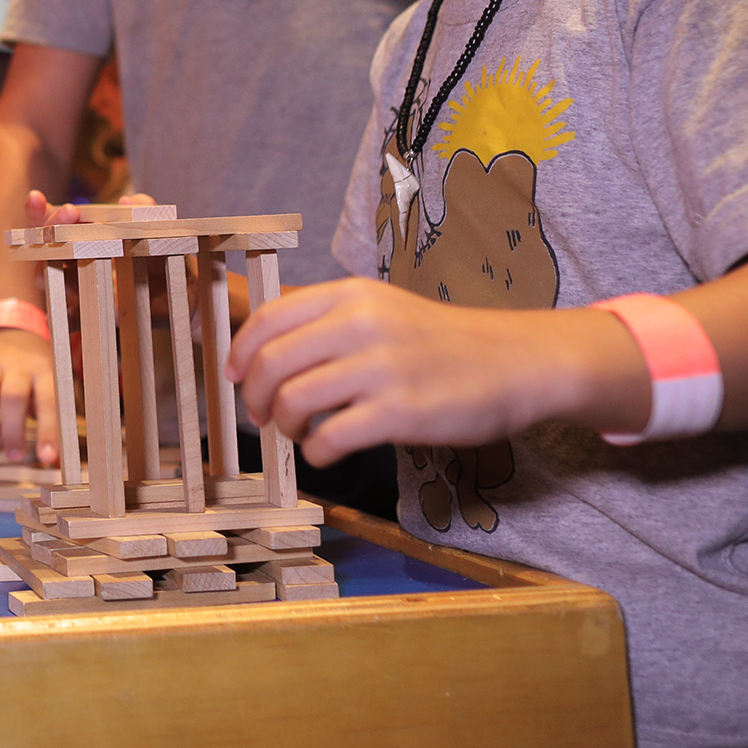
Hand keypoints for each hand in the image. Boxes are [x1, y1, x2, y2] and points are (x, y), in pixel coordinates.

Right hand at [0, 328, 57, 463]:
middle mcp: (16, 363)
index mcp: (43, 370)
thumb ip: (53, 422)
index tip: (46, 458)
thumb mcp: (49, 389)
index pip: (48, 400)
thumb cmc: (33, 373)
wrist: (12, 331)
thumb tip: (58, 464)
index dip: (48, 431)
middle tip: (14, 455)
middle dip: (12, 430)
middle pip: (13, 395)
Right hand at [23, 191, 158, 323]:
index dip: (39, 210)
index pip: (52, 220)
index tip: (35, 198)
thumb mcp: (157, 227)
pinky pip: (70, 318)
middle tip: (71, 213)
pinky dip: (65, 317)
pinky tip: (61, 318)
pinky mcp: (90, 313)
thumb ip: (144, 209)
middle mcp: (72, 259)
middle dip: (52, 228)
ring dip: (55, 266)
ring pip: (48, 278)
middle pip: (45, 246)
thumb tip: (128, 201)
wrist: (179, 288)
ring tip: (74, 255)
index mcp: (82, 234)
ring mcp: (77, 286)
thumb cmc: (159, 251)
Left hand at [223, 277, 581, 467]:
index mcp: (350, 295)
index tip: (232, 376)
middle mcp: (360, 324)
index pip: (268, 319)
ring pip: (293, 400)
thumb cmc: (440, 341)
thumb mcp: (380, 308)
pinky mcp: (400, 412)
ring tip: (299, 432)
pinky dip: (316, 451)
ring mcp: (381, 368)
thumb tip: (262, 349)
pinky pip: (330, 437)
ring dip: (284, 425)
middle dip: (253, 396)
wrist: (515, 362)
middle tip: (260, 415)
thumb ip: (326, 321)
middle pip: (272, 363)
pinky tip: (326, 451)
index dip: (239, 353)